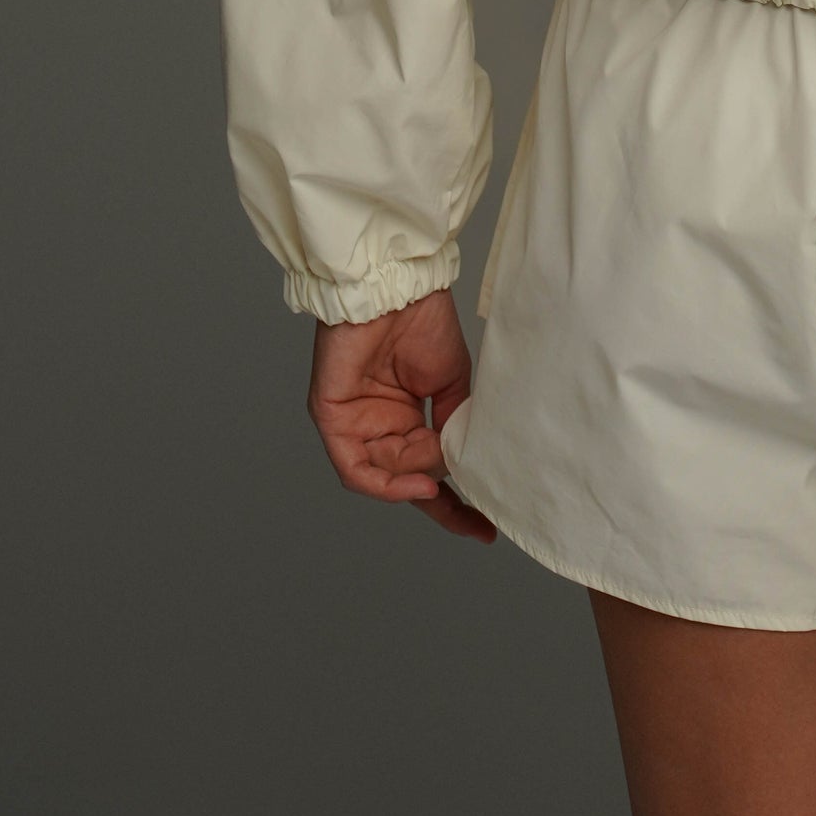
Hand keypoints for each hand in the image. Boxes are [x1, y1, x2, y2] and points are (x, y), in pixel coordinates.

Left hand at [306, 288, 495, 543]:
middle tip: (475, 516)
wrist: (397, 287)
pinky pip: (355, 470)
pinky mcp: (330, 419)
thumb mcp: (452, 384)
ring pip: (383, 478)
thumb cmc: (423, 322)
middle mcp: (378, 426)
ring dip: (415, 484)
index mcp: (406, 417)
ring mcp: (353, 424)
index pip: (426, 470)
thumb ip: (452, 430)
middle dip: (438, 501)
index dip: (454, 502)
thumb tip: (454, 471)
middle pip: (405, 481)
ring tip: (439, 473)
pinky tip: (416, 483)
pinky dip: (385, 484)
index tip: (484, 528)